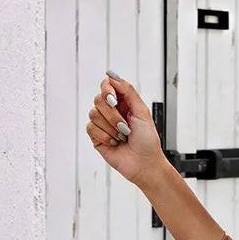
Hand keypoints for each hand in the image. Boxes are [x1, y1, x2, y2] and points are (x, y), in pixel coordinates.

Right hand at [86, 72, 165, 189]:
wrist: (145, 164)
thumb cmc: (147, 141)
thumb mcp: (142, 111)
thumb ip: (128, 90)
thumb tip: (111, 75)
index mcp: (123, 102)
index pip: (106, 85)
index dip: (107, 90)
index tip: (114, 100)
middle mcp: (111, 111)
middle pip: (98, 99)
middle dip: (113, 115)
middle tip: (126, 127)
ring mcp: (103, 124)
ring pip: (94, 114)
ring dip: (111, 128)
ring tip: (122, 137)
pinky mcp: (96, 137)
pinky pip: (91, 128)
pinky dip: (104, 136)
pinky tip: (114, 142)